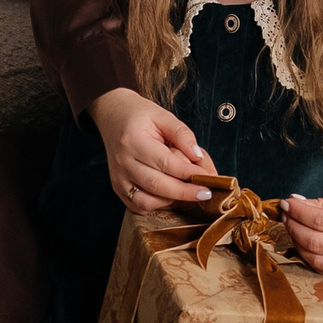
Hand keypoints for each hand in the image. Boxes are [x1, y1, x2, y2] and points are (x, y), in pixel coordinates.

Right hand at [89, 89, 219, 212]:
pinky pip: (139, 206)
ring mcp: (118, 178)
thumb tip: (198, 157)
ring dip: (172, 201)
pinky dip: (158, 206)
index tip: (208, 177)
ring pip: (147, 201)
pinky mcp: (118, 189)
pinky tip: (172, 196)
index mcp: (133, 140)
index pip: (165, 162)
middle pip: (156, 185)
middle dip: (185, 192)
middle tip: (206, 193)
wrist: (114, 117)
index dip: (188, 172)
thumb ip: (182, 134)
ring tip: (190, 193)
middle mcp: (123, 162)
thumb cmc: (141, 116)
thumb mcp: (163, 116)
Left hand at [283, 188, 322, 274]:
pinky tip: (305, 244)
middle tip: (287, 215)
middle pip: (315, 243)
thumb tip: (295, 203)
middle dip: (294, 228)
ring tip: (294, 228)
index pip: (320, 220)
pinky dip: (310, 259)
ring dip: (298, 245)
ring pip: (317, 261)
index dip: (298, 212)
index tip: (286, 203)